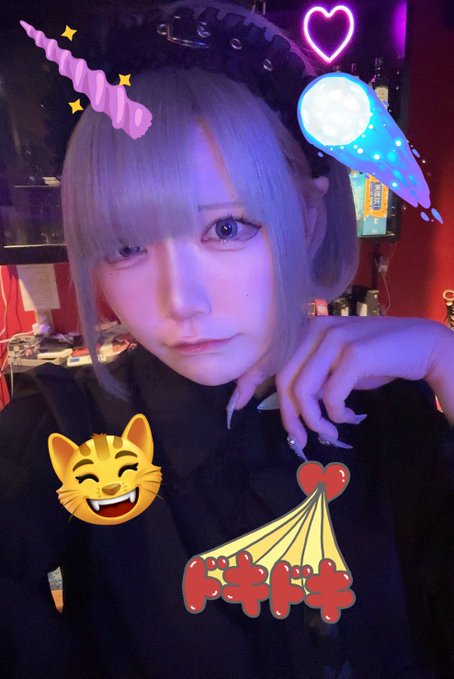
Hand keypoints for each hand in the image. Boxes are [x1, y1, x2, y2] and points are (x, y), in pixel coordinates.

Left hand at [230, 316, 453, 447]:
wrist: (422, 346)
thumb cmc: (379, 358)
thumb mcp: (338, 364)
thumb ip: (314, 374)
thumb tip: (290, 404)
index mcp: (309, 329)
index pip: (270, 355)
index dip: (249, 379)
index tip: (238, 403)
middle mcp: (317, 329)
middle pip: (284, 381)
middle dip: (289, 417)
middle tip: (302, 439)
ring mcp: (334, 340)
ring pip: (303, 391)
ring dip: (314, 421)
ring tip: (331, 431)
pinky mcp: (353, 355)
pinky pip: (330, 396)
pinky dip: (337, 414)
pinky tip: (350, 417)